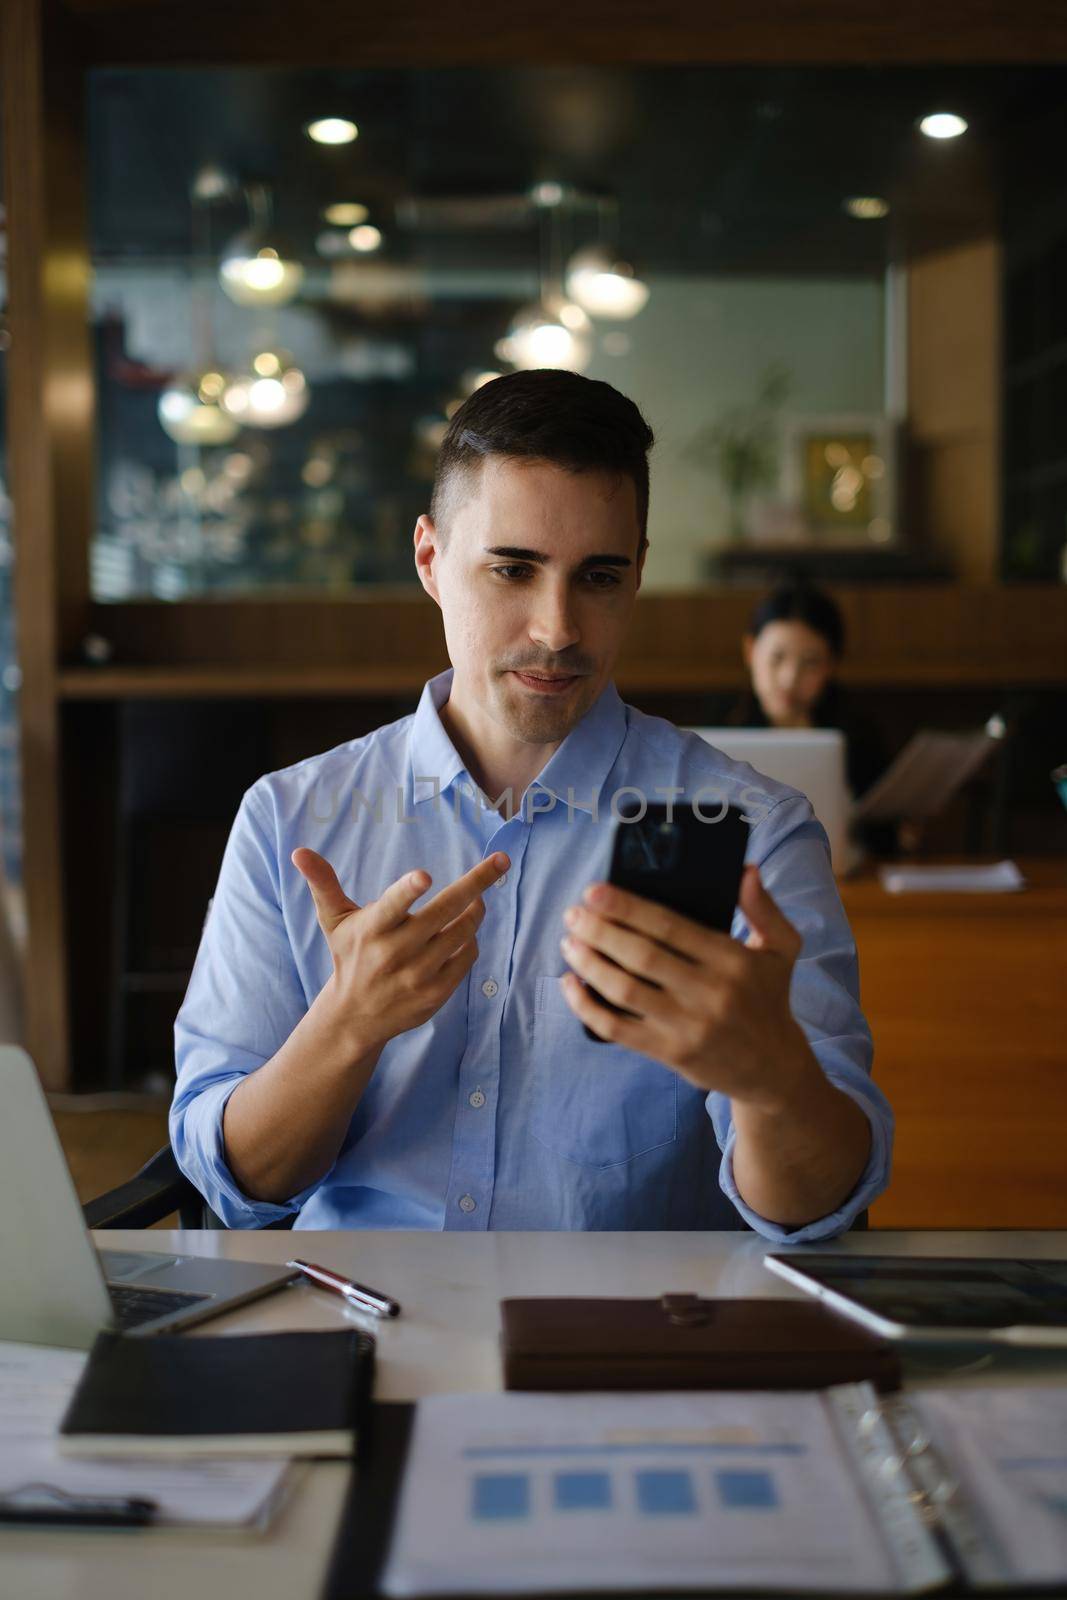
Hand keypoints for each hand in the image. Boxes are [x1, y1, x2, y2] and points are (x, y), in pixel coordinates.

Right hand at [292, 847, 509, 1057]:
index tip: (424, 875)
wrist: (355, 1016)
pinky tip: (463, 932)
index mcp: (371, 930)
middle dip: (477, 883)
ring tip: (476, 899)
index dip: (407, 891)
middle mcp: (394, 953)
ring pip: (462, 932)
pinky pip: (467, 956)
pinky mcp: (436, 993)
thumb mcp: (334, 921)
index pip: (391, 907)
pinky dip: (471, 940)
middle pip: (444, 912)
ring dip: (475, 910)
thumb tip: (299, 851)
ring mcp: (418, 975)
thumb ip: (323, 884)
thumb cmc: (348, 956)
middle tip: (501, 862)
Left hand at [559, 864, 813, 1109]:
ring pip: (624, 990)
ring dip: (589, 964)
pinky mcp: (670, 1053)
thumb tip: (745, 869)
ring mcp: (687, 1026)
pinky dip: (587, 1007)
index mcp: (731, 960)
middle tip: (573, 915)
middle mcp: (709, 992)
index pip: (669, 926)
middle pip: (640, 955)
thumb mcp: (781, 948)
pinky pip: (617, 1029)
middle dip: (599, 931)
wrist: (773, 1067)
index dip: (627, 907)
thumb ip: (763, 907)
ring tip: (569, 943)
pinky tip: (570, 985)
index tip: (594, 891)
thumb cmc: (769, 997)